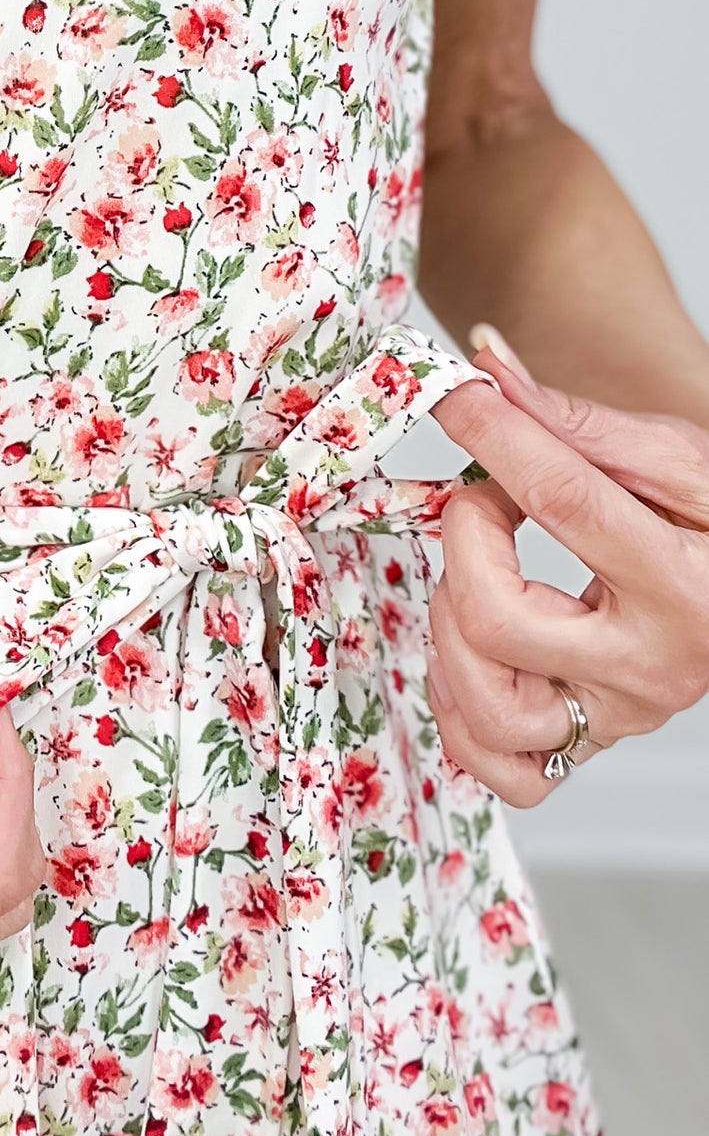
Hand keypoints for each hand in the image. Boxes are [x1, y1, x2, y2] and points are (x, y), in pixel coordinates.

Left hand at [427, 328, 708, 807]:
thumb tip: (485, 363)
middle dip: (464, 543)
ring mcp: (620, 716)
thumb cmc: (707, 515)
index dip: (496, 438)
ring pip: (492, 712)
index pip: (567, 501)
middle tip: (484, 503)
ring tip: (480, 578)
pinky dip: (464, 719)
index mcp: (688, 581)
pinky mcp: (590, 744)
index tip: (454, 397)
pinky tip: (472, 655)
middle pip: (500, 621)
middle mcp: (657, 664)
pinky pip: (504, 772)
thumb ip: (572, 418)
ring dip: (451, 631)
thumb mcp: (669, 456)